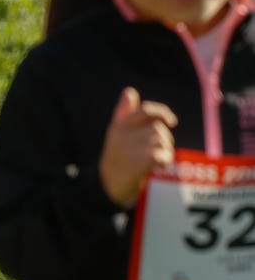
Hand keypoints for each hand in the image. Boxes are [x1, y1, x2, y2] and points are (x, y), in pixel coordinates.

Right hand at [98, 87, 176, 208]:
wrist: (107, 188)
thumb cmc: (116, 160)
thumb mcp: (116, 135)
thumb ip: (124, 113)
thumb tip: (129, 91)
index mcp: (118, 125)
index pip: (145, 111)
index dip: (161, 113)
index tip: (172, 122)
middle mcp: (124, 133)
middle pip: (158, 129)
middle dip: (163, 140)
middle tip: (156, 152)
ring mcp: (132, 146)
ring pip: (163, 142)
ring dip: (165, 151)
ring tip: (155, 162)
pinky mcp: (141, 159)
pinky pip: (163, 154)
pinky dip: (164, 161)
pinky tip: (158, 167)